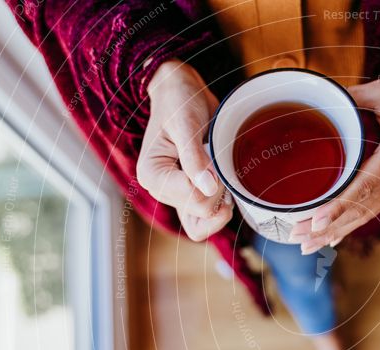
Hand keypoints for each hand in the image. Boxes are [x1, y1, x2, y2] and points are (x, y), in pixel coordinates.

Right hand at [137, 60, 232, 240]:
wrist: (181, 93)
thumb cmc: (179, 102)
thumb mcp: (186, 123)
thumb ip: (195, 156)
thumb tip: (208, 187)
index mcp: (152, 174)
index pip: (193, 198)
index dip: (215, 183)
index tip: (216, 158)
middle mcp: (160, 190)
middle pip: (201, 212)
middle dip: (219, 192)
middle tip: (220, 162)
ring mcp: (175, 195)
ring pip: (202, 225)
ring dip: (221, 207)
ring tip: (224, 177)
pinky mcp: (188, 195)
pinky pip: (203, 221)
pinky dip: (219, 212)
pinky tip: (227, 192)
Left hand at [290, 38, 379, 253]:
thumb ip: (354, 98)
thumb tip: (320, 101)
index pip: (367, 184)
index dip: (341, 205)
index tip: (317, 221)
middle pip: (364, 208)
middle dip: (330, 227)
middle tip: (297, 238)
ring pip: (368, 214)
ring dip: (336, 231)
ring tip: (307, 245)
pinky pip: (375, 208)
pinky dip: (352, 224)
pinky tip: (333, 239)